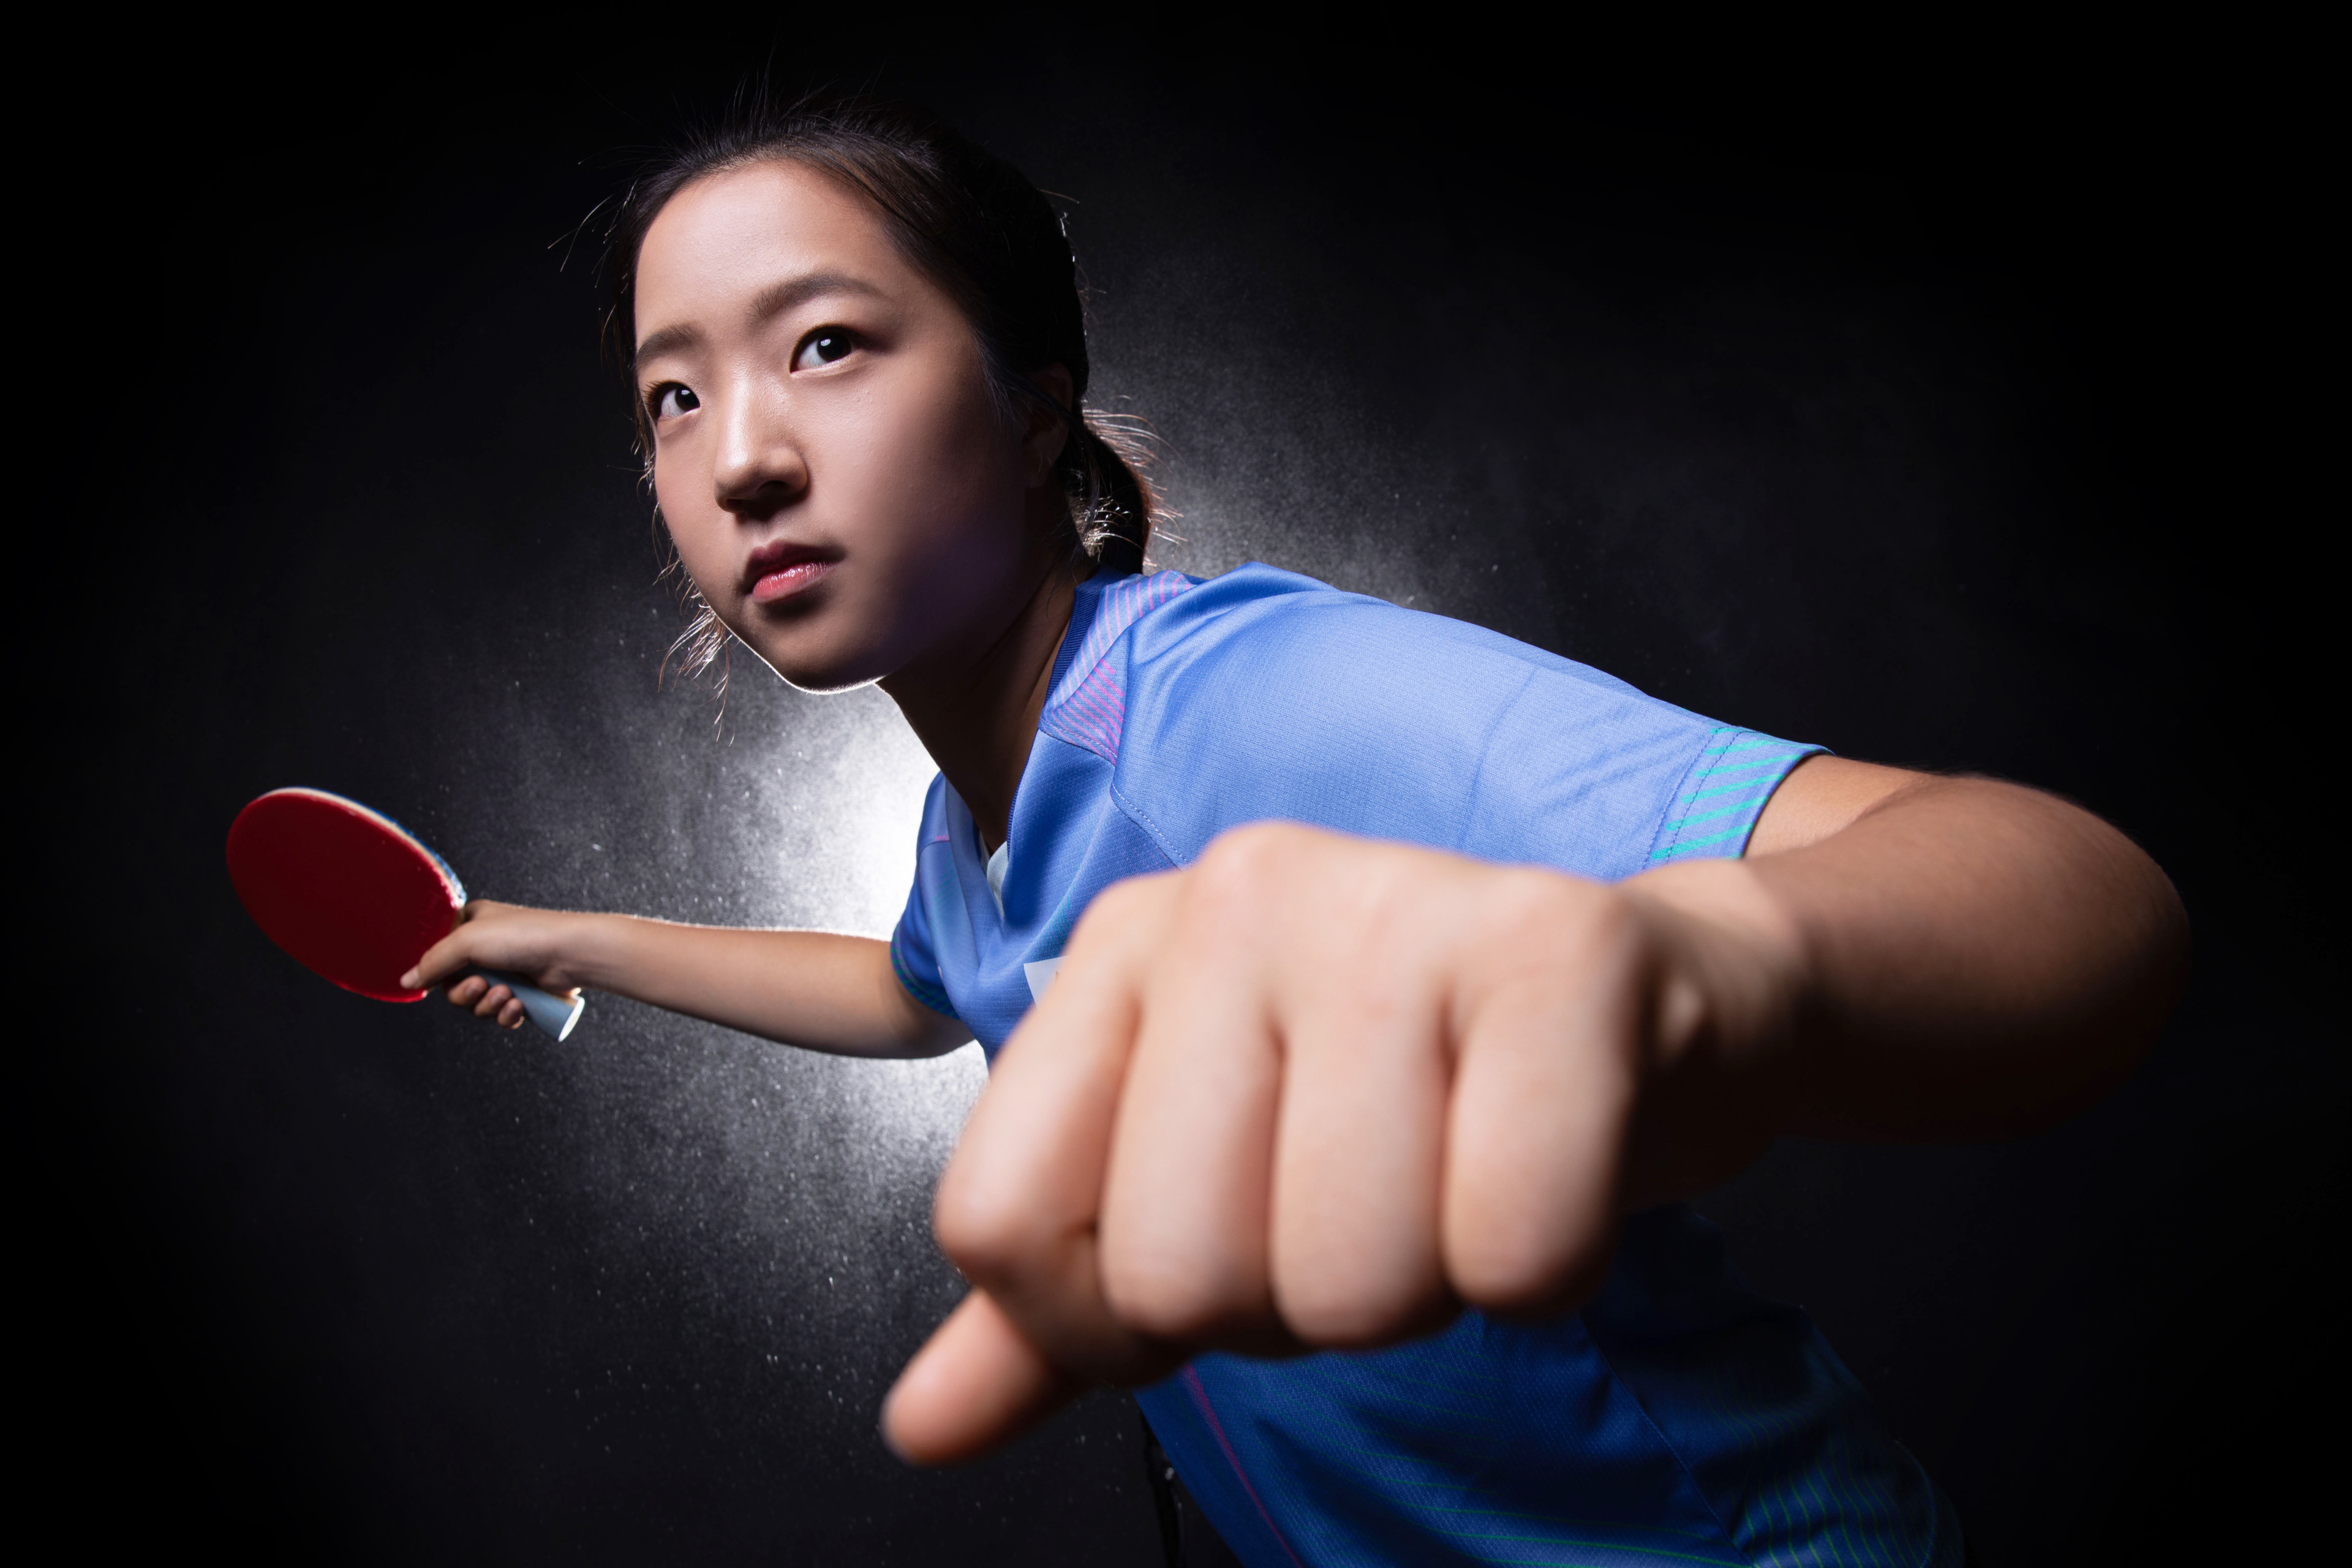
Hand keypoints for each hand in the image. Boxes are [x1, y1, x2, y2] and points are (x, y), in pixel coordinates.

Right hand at [402, 900, 588, 1030]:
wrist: (570, 953)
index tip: (445, 976)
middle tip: (482, 986)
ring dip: (488, 1005)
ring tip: (508, 995)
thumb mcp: (466, 941)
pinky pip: (501, 1014)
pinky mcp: (523, 992)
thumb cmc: (522, 936)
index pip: (438, 957)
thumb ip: (432, 962)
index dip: (439, 973)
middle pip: (454, 987)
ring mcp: (506, 971)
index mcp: (471, 925)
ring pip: (477, 1004)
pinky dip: (506, 1015)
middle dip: (466, 994)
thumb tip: (406, 981)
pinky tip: (519, 1005)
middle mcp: (486, 948)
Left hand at [882, 821, 1809, 1463]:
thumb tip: (920, 1428)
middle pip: (1175, 1278)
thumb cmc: (1431, 1094)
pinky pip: (1511, 1250)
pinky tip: (1556, 1169)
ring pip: (1345, 1286)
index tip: (1229, 1248)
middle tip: (1379, 1203)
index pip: (996, 1223)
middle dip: (1294, 1306)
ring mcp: (1396, 905)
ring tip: (1464, 1177)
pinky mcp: (1560, 946)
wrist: (1668, 1006)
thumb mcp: (1217, 1176)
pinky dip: (1547, 1267)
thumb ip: (1061, 1295)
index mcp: (1126, 941)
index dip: (1110, 1319)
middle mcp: (1238, 894)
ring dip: (1427, 1289)